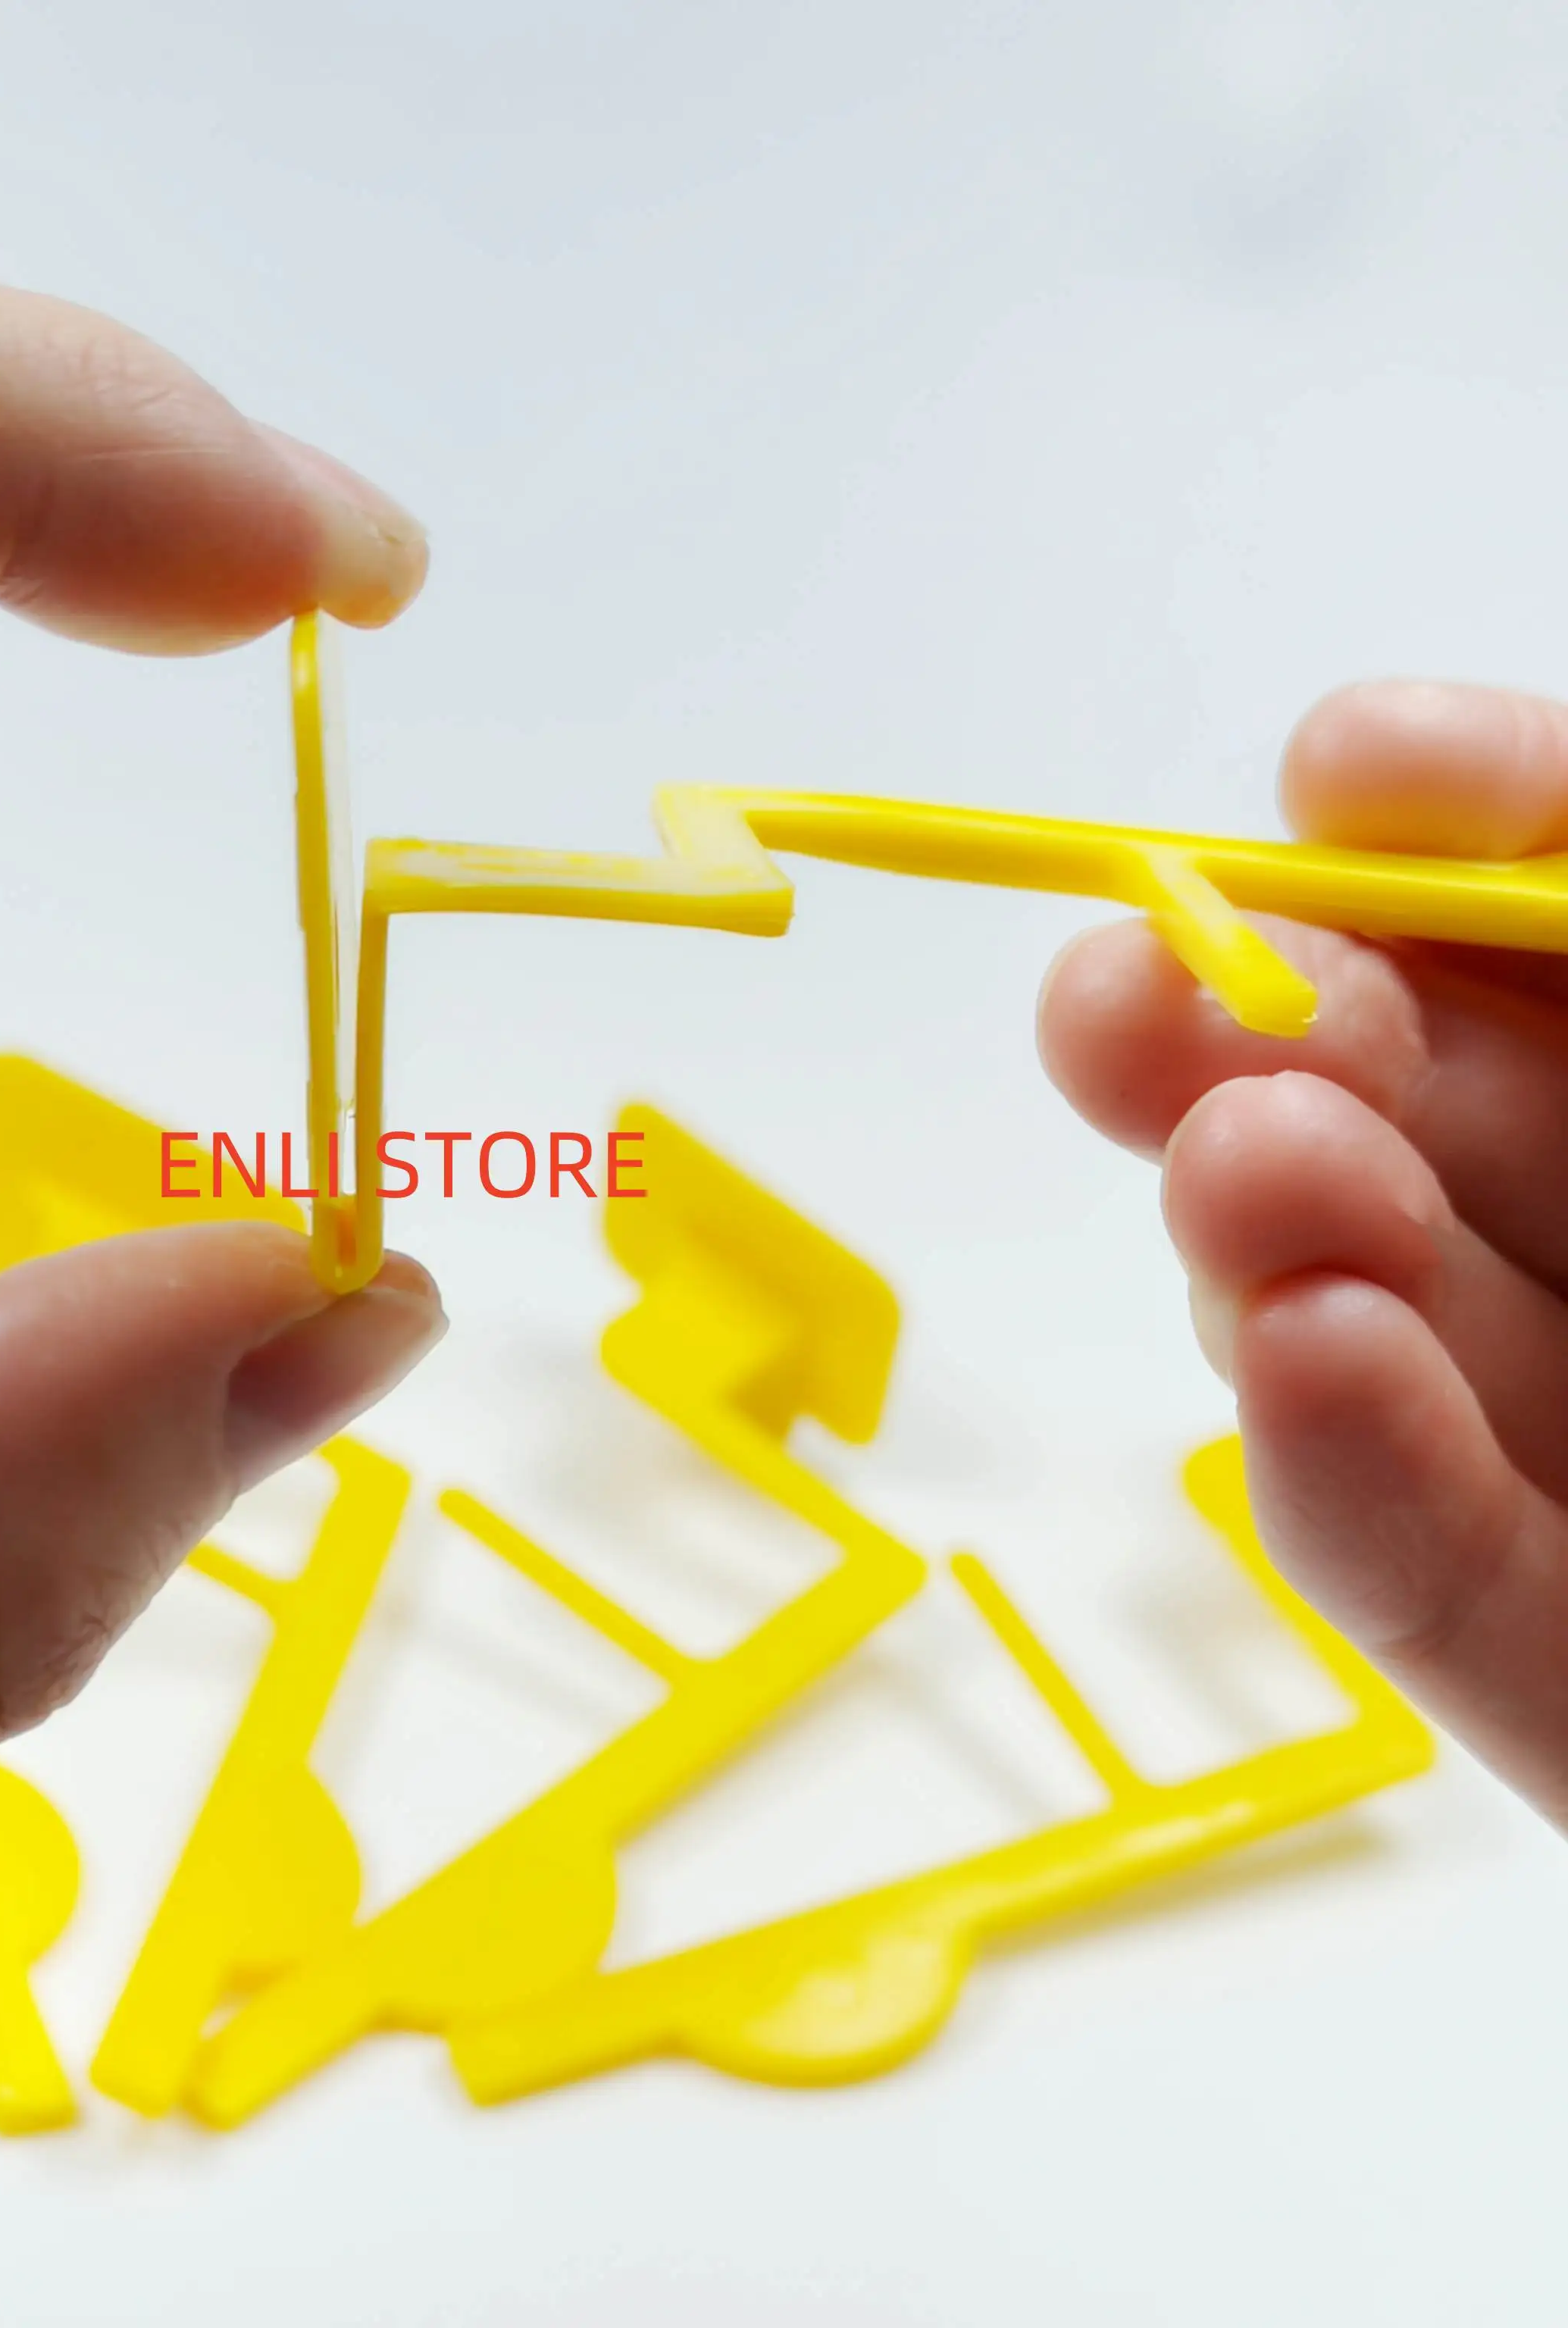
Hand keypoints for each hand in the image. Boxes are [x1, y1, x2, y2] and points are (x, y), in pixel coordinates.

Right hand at [1040, 681, 1567, 1826]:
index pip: (1555, 965)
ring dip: (1278, 1256)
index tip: (1335, 776)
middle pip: (1430, 1147)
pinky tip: (1294, 1371)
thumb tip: (1362, 759)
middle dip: (1279, 1055)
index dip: (1446, 852)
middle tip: (1143, 1002)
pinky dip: (1358, 1500)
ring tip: (1237, 1173)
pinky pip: (1468, 1618)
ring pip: (1399, 1363)